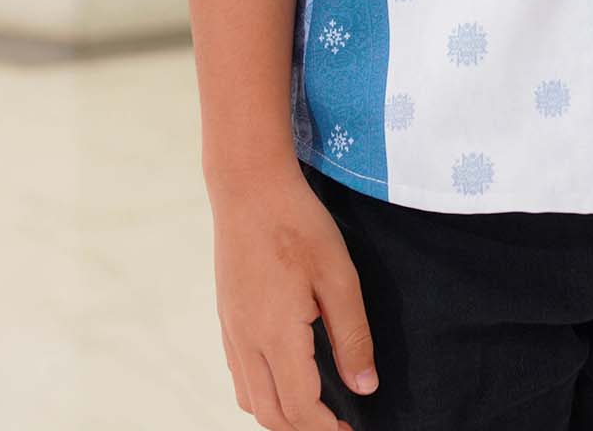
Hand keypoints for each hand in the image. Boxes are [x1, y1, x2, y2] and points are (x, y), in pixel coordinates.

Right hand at [208, 161, 378, 428]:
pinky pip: (240, 375)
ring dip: (281, 415)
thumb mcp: (339, 275)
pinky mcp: (226, 318)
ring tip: (316, 408)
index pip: (300, 407)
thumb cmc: (299, 223)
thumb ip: (352, 335)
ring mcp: (231, 331)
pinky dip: (262, 392)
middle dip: (304, 429)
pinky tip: (286, 377)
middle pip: (270, 414)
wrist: (248, 186)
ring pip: (250, 399)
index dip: (327, 429)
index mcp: (276, 334)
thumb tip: (365, 387)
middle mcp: (246, 341)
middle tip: (338, 425)